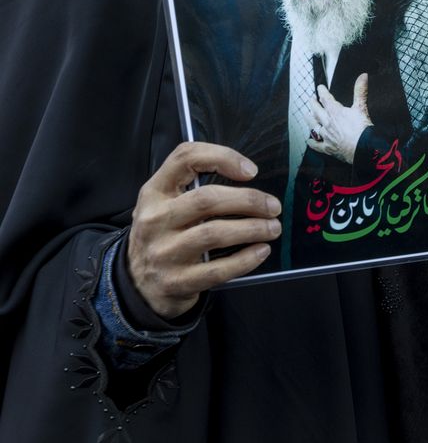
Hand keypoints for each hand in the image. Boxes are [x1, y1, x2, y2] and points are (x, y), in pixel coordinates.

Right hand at [128, 142, 281, 317]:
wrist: (140, 285)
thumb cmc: (165, 236)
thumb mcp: (166, 205)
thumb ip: (195, 188)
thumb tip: (248, 179)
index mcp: (154, 192)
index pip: (185, 159)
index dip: (222, 157)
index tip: (251, 170)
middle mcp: (155, 219)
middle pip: (207, 199)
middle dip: (249, 201)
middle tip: (273, 207)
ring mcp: (164, 252)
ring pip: (214, 233)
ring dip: (252, 229)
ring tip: (272, 228)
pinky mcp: (176, 281)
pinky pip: (218, 269)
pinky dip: (246, 259)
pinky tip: (261, 251)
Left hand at [307, 73, 371, 163]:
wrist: (362, 149)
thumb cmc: (362, 129)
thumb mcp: (361, 107)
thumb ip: (360, 91)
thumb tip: (363, 76)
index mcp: (335, 112)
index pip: (325, 98)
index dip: (322, 91)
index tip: (319, 87)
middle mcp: (328, 123)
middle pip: (317, 111)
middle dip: (313, 104)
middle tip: (310, 99)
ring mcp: (326, 136)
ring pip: (314, 126)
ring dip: (310, 120)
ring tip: (306, 115)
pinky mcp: (328, 148)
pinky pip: (317, 145)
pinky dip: (312, 142)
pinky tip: (309, 141)